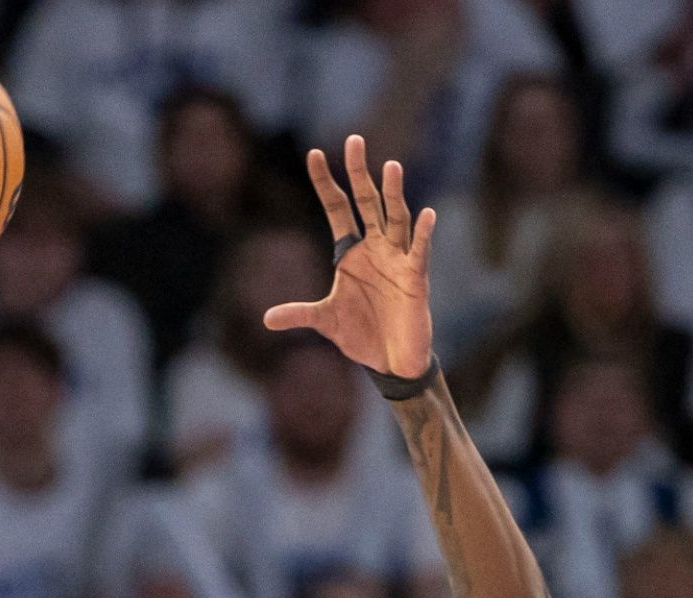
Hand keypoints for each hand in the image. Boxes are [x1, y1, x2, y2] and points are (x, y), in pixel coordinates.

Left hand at [266, 136, 435, 380]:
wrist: (390, 361)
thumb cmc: (362, 334)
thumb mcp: (326, 321)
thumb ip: (299, 313)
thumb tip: (266, 319)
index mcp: (351, 252)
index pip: (337, 209)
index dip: (325, 183)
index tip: (313, 154)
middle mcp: (375, 248)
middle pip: (367, 202)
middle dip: (359, 174)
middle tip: (353, 141)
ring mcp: (396, 260)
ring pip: (395, 218)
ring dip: (393, 194)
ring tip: (390, 167)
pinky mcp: (415, 278)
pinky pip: (419, 251)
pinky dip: (423, 233)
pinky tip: (427, 213)